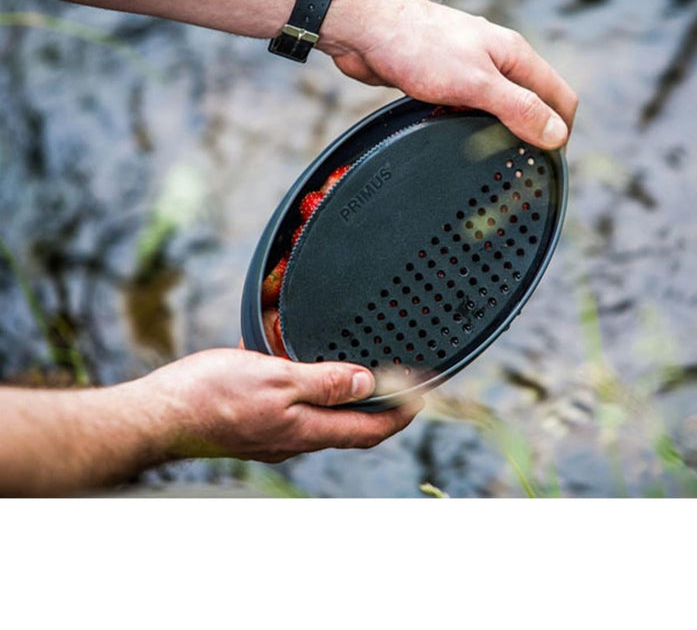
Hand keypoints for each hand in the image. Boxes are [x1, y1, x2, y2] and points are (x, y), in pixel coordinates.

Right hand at [140, 348, 421, 463]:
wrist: (159, 414)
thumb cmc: (211, 396)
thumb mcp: (277, 379)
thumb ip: (324, 382)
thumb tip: (366, 384)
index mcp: (306, 429)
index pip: (369, 429)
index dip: (400, 415)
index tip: (422, 399)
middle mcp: (294, 438)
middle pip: (351, 427)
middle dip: (380, 410)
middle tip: (400, 388)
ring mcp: (275, 434)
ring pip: (324, 419)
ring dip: (348, 400)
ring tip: (362, 376)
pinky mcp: (256, 425)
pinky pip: (297, 411)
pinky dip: (314, 394)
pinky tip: (307, 373)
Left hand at [320, 0, 578, 149]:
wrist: (366, 30)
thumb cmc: (418, 44)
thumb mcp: (476, 83)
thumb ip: (518, 108)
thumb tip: (556, 134)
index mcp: (515, 55)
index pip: (560, 96)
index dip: (561, 132)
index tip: (550, 164)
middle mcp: (498, 61)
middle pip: (532, 104)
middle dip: (532, 136)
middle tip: (520, 169)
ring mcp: (471, 70)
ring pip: (500, 108)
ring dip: (500, 133)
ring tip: (492, 162)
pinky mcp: (445, 81)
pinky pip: (470, 109)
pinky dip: (471, 128)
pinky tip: (459, 141)